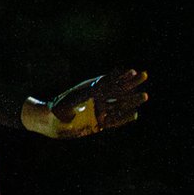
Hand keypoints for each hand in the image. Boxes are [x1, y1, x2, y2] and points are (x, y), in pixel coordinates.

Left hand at [25, 68, 147, 138]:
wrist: (49, 123)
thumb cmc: (55, 111)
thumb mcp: (66, 104)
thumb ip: (78, 102)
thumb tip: (90, 97)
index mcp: (89, 90)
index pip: (108, 81)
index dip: (120, 76)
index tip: (131, 71)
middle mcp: (95, 99)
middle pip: (116, 89)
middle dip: (130, 83)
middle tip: (144, 75)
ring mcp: (98, 110)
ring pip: (119, 104)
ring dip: (131, 100)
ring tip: (144, 95)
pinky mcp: (98, 123)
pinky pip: (115, 120)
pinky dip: (124, 118)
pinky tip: (134, 114)